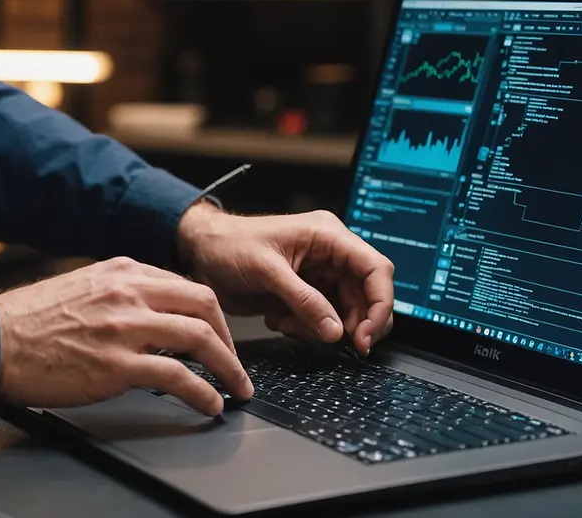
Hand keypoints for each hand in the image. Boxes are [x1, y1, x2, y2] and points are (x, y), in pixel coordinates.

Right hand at [0, 257, 252, 415]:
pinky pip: (177, 377)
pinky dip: (202, 392)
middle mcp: (130, 293)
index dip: (213, 315)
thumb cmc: (31, 320)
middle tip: (236, 361)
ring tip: (236, 387)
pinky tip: (209, 403)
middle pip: (205, 304)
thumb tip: (155, 311)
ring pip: (199, 338)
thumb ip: (123, 292)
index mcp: (124, 271)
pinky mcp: (116, 365)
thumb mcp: (84, 286)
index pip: (187, 286)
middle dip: (231, 337)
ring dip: (228, 366)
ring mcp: (125, 328)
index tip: (220, 335)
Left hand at [177, 204, 394, 354]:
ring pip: (344, 313)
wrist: (200, 252)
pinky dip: (306, 330)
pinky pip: (322, 320)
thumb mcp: (267, 270)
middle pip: (366, 296)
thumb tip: (335, 330)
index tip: (367, 333)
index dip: (380, 303)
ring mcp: (319, 277)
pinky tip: (280, 321)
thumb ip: (304, 300)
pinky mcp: (305, 295)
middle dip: (353, 323)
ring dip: (322, 328)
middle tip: (344, 345)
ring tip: (289, 324)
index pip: (375, 269)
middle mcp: (330, 256)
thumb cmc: (229, 244)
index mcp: (328, 236)